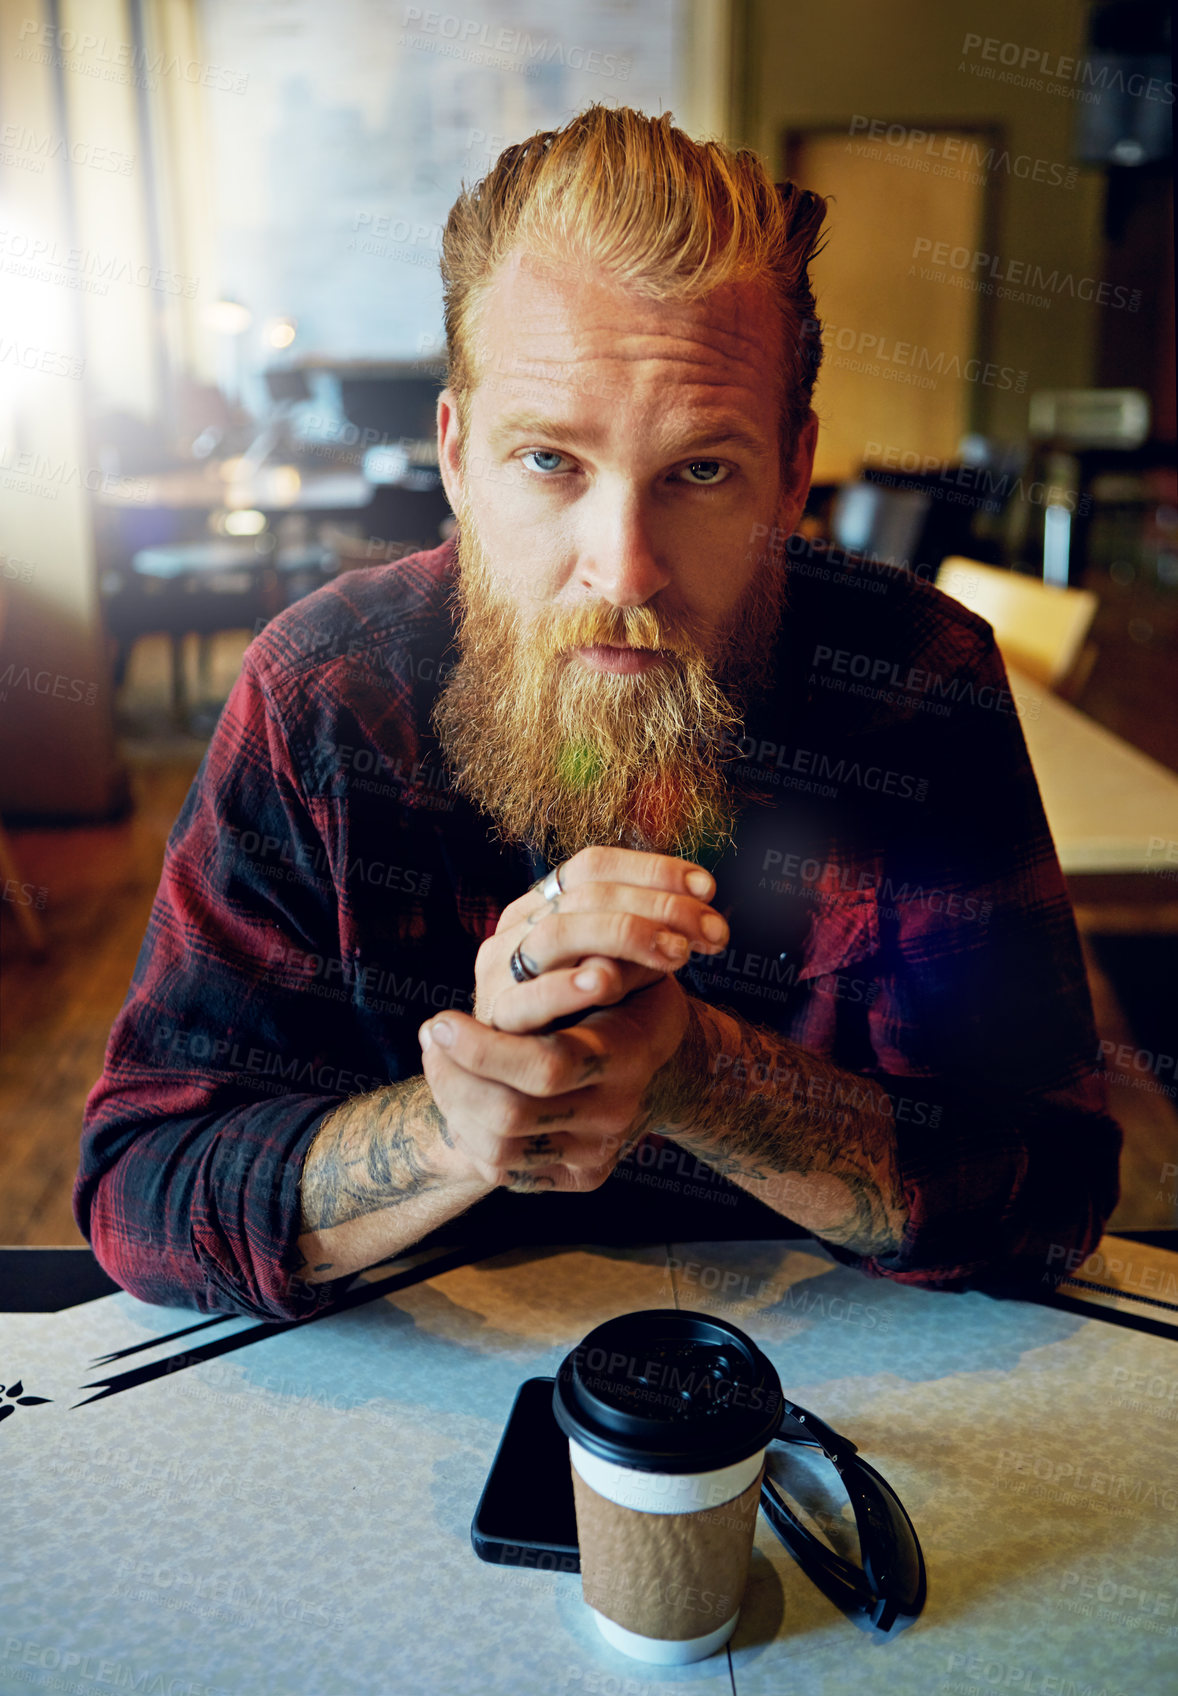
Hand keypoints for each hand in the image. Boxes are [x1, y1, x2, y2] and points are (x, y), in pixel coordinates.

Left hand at [419, 973, 688, 1192]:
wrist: (664, 1068)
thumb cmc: (632, 997)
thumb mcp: (629, 966)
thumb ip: (594, 958)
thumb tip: (585, 964)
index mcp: (628, 1055)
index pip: (548, 1066)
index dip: (482, 1050)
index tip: (438, 1018)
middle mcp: (614, 1111)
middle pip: (512, 1114)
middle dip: (454, 1078)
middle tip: (430, 1034)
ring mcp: (596, 1150)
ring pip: (500, 1147)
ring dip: (453, 1102)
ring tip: (437, 1058)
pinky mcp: (581, 1176)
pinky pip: (507, 1170)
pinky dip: (469, 1133)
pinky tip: (458, 1093)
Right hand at [472, 846, 728, 1032]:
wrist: (555, 1088)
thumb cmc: (601, 1017)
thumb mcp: (628, 968)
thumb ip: (644, 937)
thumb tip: (696, 906)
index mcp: (545, 905)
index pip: (593, 866)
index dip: (652, 870)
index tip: (709, 887)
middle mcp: (518, 928)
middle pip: (586, 895)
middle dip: (659, 906)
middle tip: (713, 931)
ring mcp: (502, 971)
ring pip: (559, 934)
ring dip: (624, 935)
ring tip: (676, 953)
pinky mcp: (500, 1020)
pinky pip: (529, 999)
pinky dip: (568, 987)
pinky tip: (606, 981)